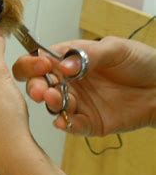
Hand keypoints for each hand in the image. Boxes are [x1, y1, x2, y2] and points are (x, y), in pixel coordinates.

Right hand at [12, 36, 155, 135]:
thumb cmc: (141, 63)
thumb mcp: (116, 49)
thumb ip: (89, 54)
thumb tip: (64, 64)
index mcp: (68, 60)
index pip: (39, 60)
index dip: (33, 62)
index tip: (42, 65)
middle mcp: (67, 82)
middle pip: (38, 84)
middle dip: (34, 86)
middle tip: (40, 89)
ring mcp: (76, 103)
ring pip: (52, 105)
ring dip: (50, 103)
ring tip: (54, 99)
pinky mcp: (88, 122)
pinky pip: (71, 125)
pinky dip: (64, 123)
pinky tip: (63, 120)